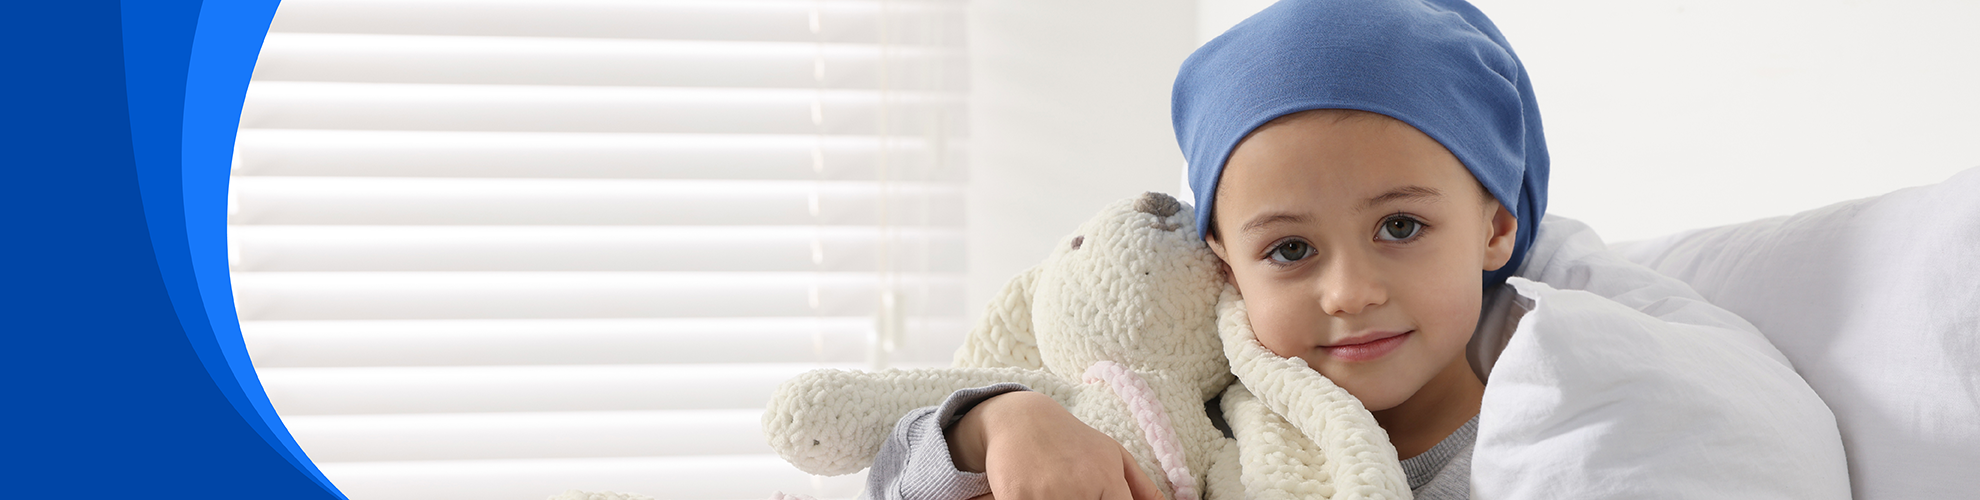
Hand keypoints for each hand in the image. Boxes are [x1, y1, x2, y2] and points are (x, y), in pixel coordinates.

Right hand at [948, 391, 1163, 499]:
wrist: (1020, 421)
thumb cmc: (1073, 441)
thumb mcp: (1113, 456)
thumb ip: (1143, 488)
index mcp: (1106, 479)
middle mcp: (1077, 489)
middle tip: (1077, 492)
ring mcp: (1045, 497)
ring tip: (1058, 490)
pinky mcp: (1016, 499)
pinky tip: (1038, 493)